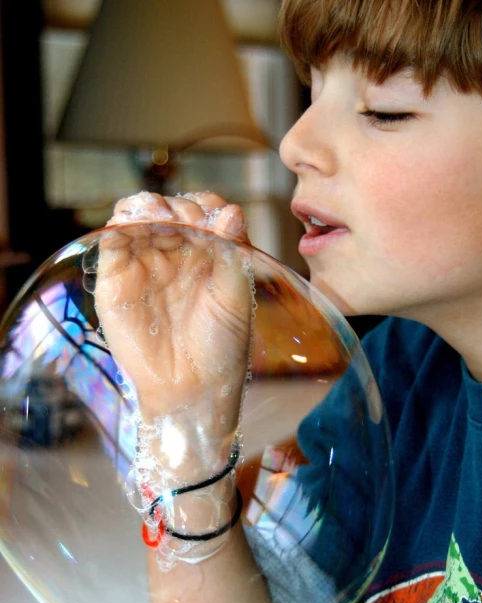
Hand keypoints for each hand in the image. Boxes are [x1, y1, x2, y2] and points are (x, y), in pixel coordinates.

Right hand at [95, 192, 251, 474]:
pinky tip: (136, 221)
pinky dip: (121, 221)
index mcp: (209, 255)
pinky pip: (113, 237)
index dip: (207, 206)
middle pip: (172, 208)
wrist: (190, 387)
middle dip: (179, 206)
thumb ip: (235, 251)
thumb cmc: (221, 346)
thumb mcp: (238, 296)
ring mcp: (145, 263)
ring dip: (148, 205)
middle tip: (188, 220)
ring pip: (139, 215)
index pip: (204, 211)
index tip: (215, 218)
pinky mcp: (117, 276)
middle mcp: (177, 255)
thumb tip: (232, 211)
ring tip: (159, 213)